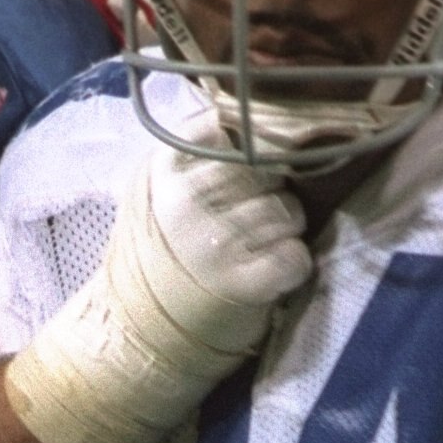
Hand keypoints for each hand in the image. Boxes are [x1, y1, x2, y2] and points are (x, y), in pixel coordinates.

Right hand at [114, 117, 311, 361]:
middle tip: (249, 217)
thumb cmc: (169, 249)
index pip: (228, 128)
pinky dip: (292, 265)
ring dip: (286, 230)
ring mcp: (215, 245)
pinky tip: (267, 272)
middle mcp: (187, 203)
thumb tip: (254, 112)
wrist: (146, 330)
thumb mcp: (164, 189)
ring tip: (256, 247)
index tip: (242, 167)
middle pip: (269, 169)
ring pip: (290, 211)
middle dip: (272, 191)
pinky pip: (295, 256)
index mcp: (166, 170)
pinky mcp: (244, 284)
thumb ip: (197, 149)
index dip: (248, 146)